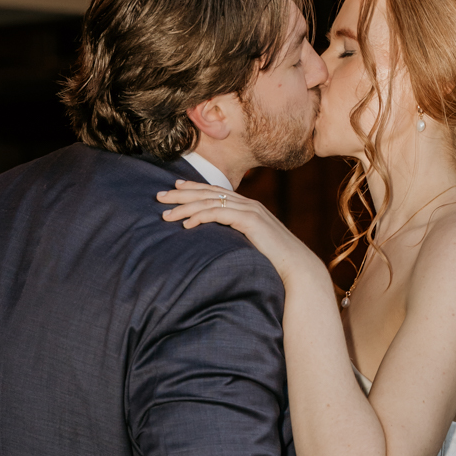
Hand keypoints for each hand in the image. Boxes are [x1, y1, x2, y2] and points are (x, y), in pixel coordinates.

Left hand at [156, 181, 322, 288]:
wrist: (296, 267)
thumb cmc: (275, 262)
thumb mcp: (252, 246)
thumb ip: (238, 238)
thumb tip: (221, 244)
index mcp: (248, 207)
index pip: (216, 192)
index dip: (193, 188)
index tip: (174, 188)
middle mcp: (248, 204)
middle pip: (208, 192)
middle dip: (181, 194)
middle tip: (159, 197)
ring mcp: (250, 210)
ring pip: (210, 201)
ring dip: (185, 207)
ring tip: (165, 215)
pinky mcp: (249, 220)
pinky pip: (219, 214)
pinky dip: (200, 217)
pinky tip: (186, 225)